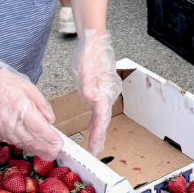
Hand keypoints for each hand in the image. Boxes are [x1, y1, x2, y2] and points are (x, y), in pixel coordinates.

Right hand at [0, 60, 62, 159]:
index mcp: (20, 107)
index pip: (38, 128)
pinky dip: (25, 145)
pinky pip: (14, 142)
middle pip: (31, 140)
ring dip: (36, 150)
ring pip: (22, 144)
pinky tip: (33, 147)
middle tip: (56, 152)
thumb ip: (42, 104)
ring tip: (48, 153)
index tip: (59, 143)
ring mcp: (2, 129)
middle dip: (45, 148)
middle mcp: (10, 121)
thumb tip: (51, 120)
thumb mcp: (30, 88)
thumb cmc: (9, 85)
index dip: (50, 138)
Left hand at [70, 30, 122, 154]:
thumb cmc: (90, 52)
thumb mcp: (87, 65)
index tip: (94, 143)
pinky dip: (95, 122)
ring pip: (101, 116)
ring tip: (94, 146)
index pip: (102, 114)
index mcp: (103, 89)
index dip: (98, 130)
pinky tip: (91, 129)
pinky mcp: (97, 92)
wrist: (94, 41)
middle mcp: (106, 93)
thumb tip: (90, 95)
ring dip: (98, 131)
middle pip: (103, 119)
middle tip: (94, 151)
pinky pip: (97, 111)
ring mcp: (102, 93)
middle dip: (99, 136)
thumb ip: (89, 81)